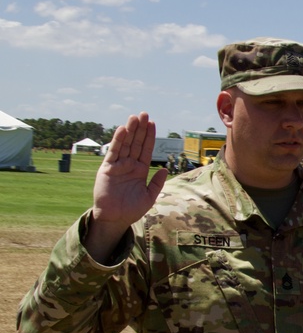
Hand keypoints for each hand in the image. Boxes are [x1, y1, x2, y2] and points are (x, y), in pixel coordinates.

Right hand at [86, 112, 167, 262]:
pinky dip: (118, 141)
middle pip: (136, 143)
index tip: (152, 123)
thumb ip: (156, 182)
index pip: (146, 149)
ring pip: (126, 144)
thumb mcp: (149, 196)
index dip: (149, 137)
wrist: (115, 218)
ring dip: (130, 130)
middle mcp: (129, 164)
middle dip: (140, 129)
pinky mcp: (108, 168)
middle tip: (144, 114)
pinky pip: (114, 152)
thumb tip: (164, 168)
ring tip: (135, 117)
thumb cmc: (132, 209)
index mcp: (140, 170)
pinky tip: (123, 130)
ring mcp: (118, 165)